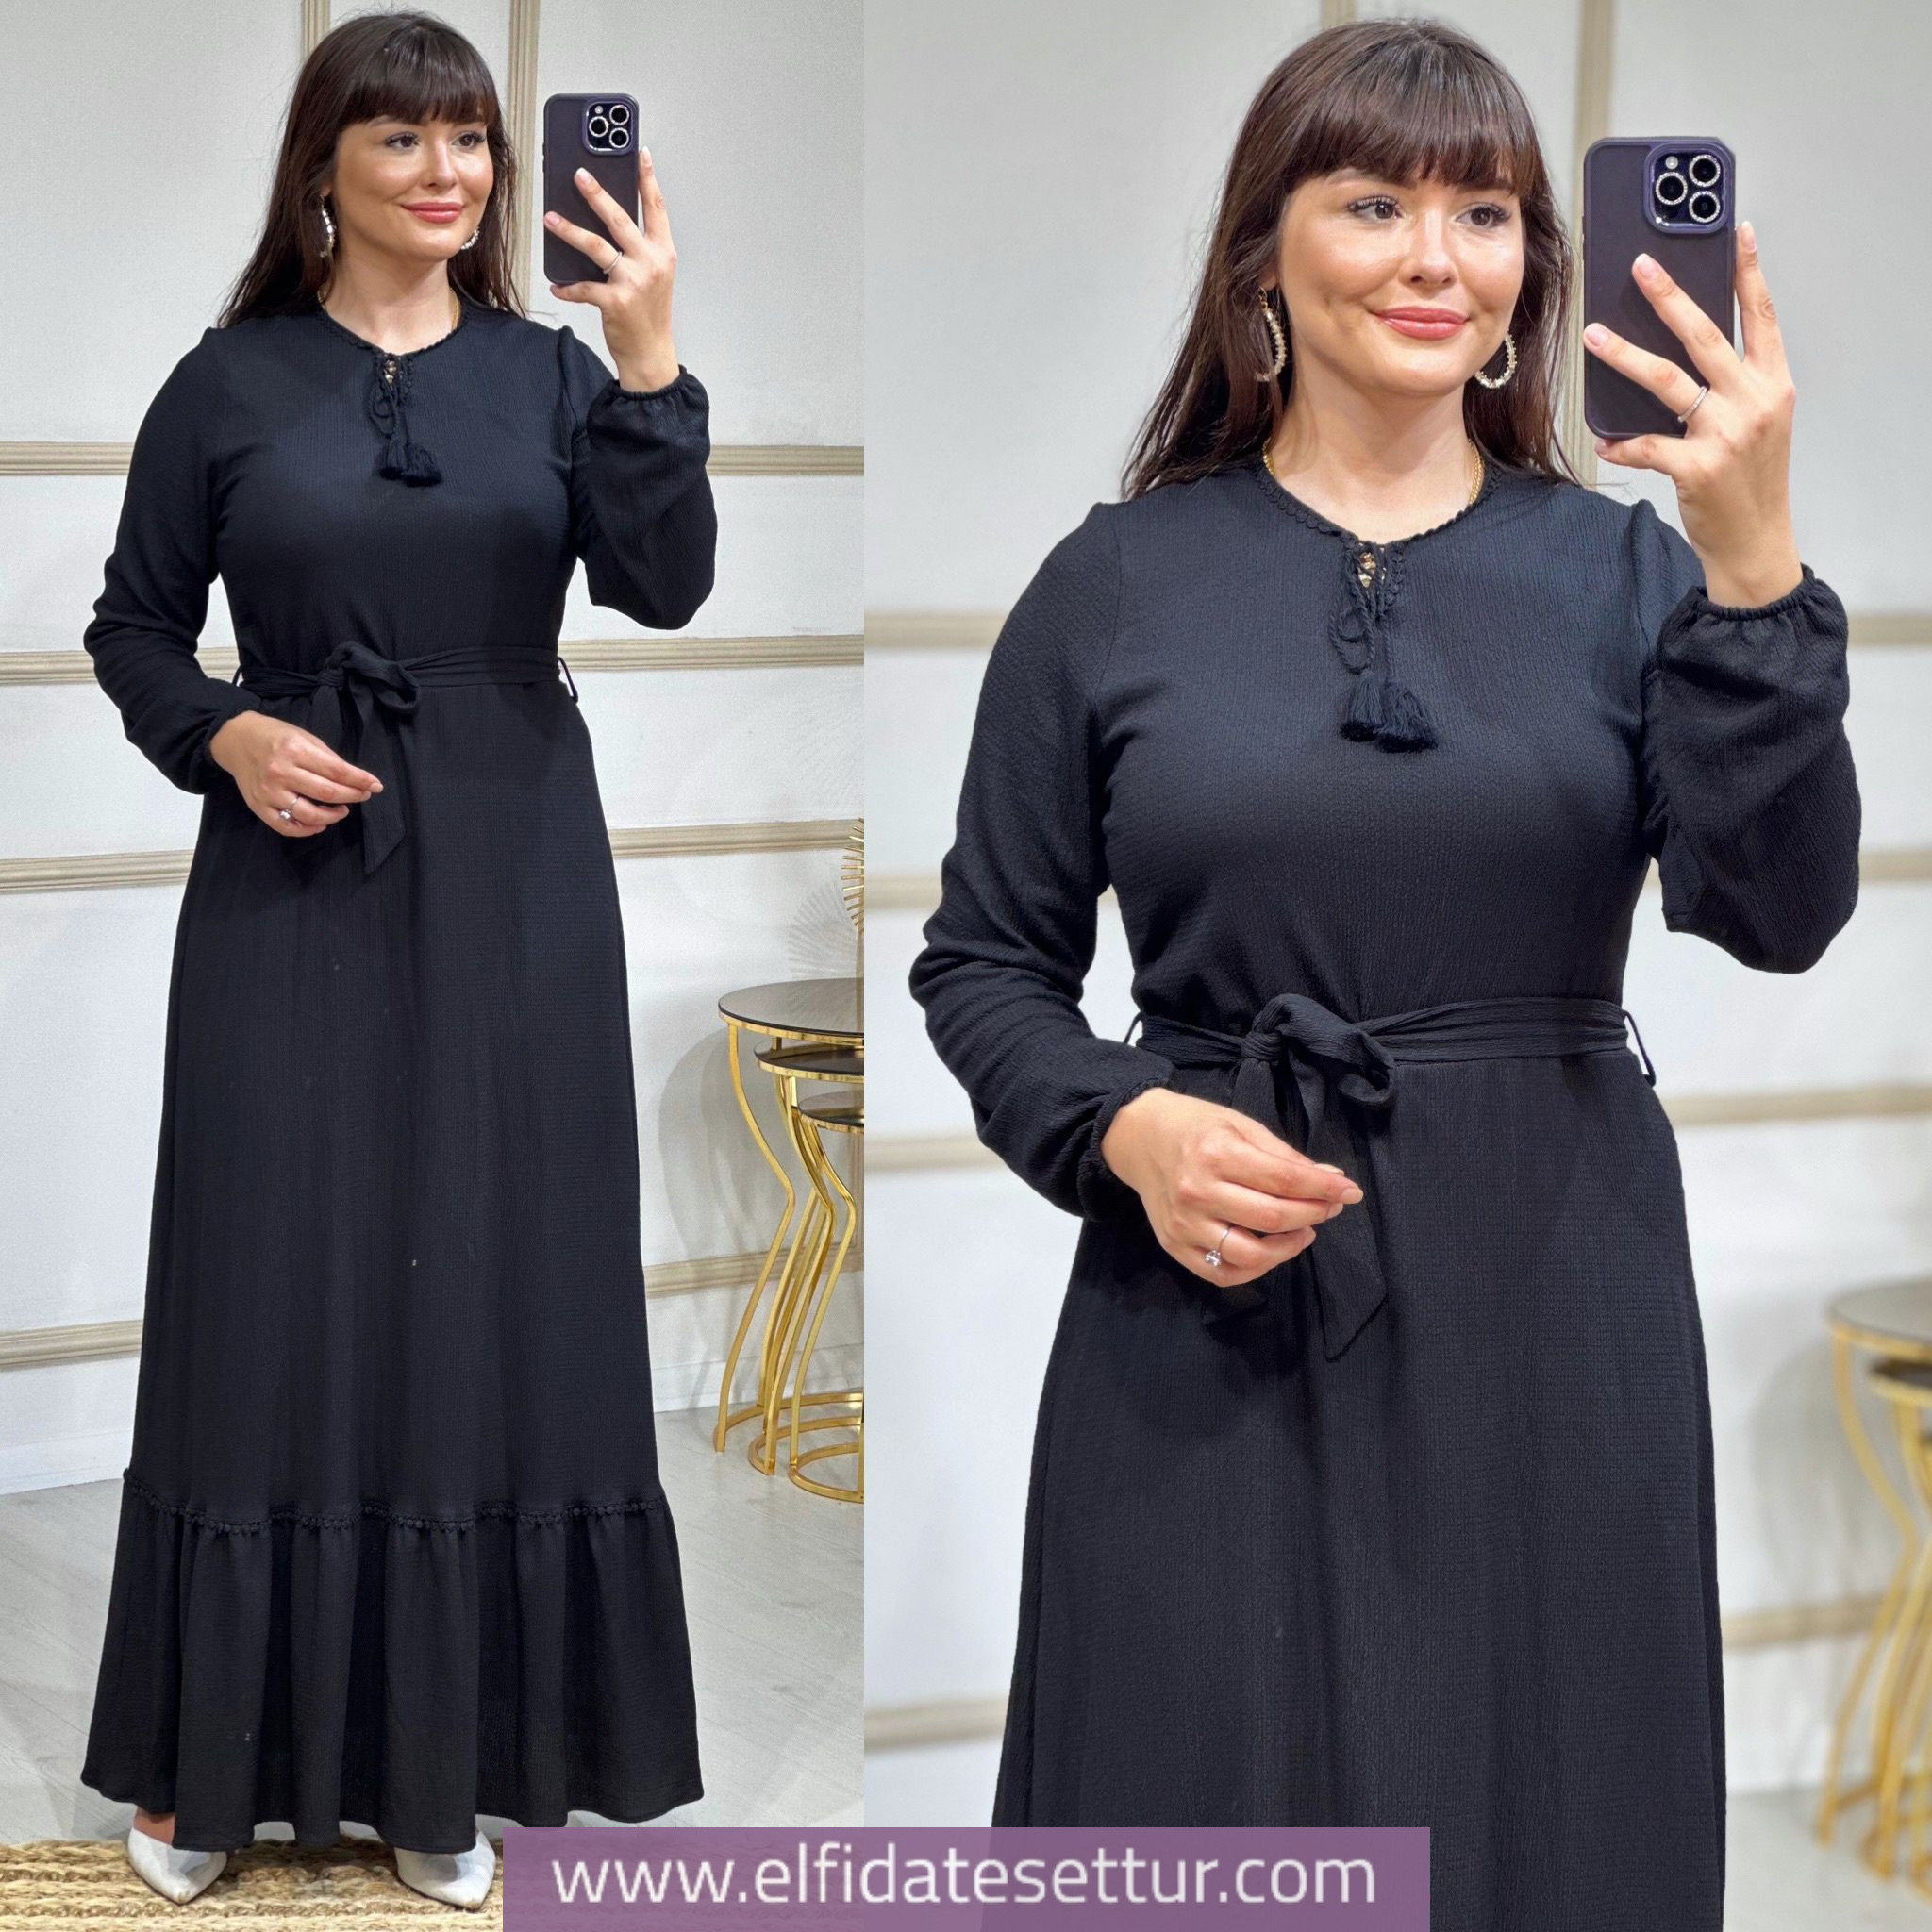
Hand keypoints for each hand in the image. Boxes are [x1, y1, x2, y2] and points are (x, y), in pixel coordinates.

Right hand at [209, 711, 380, 837]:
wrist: (235, 739)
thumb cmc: (274, 736)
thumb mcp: (304, 737)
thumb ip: (328, 758)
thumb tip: (354, 778)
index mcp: (295, 751)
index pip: (336, 771)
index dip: (360, 780)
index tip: (376, 786)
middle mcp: (281, 772)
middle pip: (327, 793)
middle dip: (352, 796)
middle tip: (363, 796)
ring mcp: (268, 792)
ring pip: (309, 814)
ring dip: (333, 816)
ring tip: (343, 810)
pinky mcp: (258, 806)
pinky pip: (286, 826)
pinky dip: (307, 830)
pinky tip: (320, 823)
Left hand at [543, 150, 680, 392]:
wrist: (651, 354)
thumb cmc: (649, 314)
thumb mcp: (654, 276)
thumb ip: (638, 248)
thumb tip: (605, 221)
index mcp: (663, 253)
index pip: (656, 208)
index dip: (648, 178)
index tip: (639, 152)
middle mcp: (651, 263)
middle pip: (620, 219)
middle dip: (596, 194)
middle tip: (578, 174)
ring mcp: (633, 282)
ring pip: (596, 246)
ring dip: (569, 230)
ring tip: (550, 218)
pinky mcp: (615, 302)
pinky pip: (583, 287)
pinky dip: (567, 286)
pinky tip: (556, 284)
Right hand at [1100, 1087, 1363, 1287]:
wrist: (1139, 1138)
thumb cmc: (1196, 1127)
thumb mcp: (1242, 1126)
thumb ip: (1285, 1157)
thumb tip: (1332, 1180)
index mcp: (1216, 1153)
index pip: (1284, 1179)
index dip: (1324, 1188)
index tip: (1351, 1191)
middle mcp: (1197, 1191)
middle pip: (1272, 1217)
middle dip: (1314, 1214)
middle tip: (1331, 1207)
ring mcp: (1184, 1223)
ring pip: (1250, 1254)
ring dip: (1288, 1248)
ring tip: (1303, 1231)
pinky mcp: (1175, 1246)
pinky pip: (1222, 1274)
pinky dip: (1254, 1269)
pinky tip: (1270, 1250)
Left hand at [1582, 221, 1802, 606]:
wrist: (1756, 539)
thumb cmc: (1750, 478)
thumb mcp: (1759, 421)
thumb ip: (1734, 383)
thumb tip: (1681, 346)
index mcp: (1773, 384)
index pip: (1762, 316)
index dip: (1750, 272)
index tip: (1738, 231)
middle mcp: (1753, 401)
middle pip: (1705, 337)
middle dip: (1669, 297)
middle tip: (1640, 266)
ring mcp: (1726, 434)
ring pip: (1667, 381)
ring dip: (1625, 356)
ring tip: (1594, 336)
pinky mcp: (1697, 467)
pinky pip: (1645, 445)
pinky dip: (1620, 442)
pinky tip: (1603, 438)